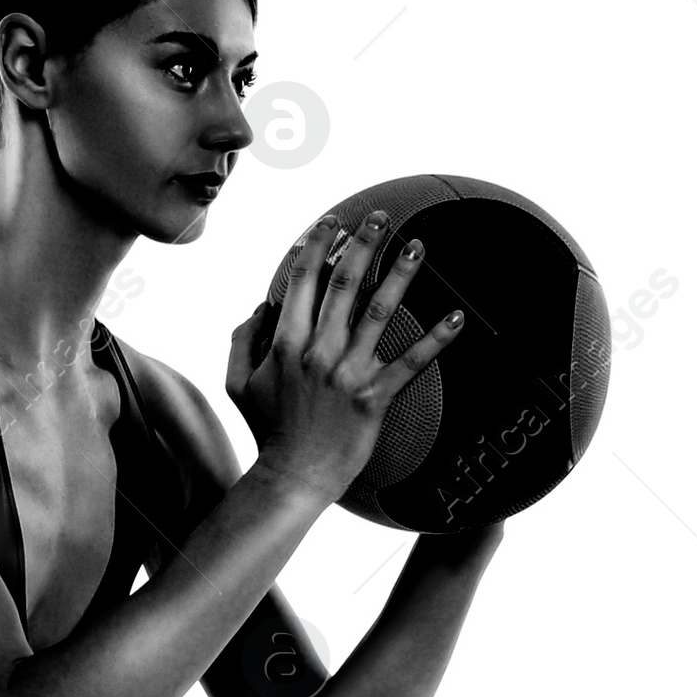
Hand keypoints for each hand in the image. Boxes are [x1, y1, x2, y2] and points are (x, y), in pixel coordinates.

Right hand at [225, 211, 465, 504]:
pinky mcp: (374, 399)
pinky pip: (411, 363)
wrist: (292, 479)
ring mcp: (348, 375)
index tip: (330, 223)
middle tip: (379, 217)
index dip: (317, 247)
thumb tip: (260, 307)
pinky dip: (436, 339)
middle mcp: (318, 353)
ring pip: (380, 312)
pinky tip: (457, 317)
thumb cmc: (267, 432)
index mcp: (287, 344)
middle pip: (344, 285)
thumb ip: (244, 341)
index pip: (303, 282)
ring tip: (417, 245)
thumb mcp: (239, 384)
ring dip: (400, 274)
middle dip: (362, 245)